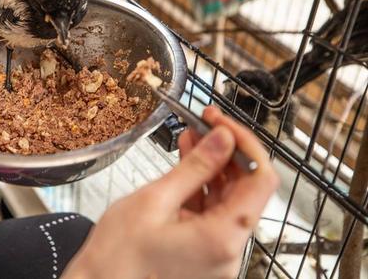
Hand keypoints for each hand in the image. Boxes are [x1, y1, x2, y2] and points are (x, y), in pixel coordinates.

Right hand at [62, 106, 278, 278]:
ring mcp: (217, 253)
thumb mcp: (155, 200)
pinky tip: (186, 160)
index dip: (246, 144)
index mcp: (223, 238)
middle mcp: (228, 250)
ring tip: (191, 134)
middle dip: (227, 151)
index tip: (222, 123)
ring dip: (212, 165)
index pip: (260, 180)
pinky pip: (211, 212)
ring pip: (227, 198)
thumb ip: (195, 167)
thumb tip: (224, 138)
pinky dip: (200, 185)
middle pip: (245, 189)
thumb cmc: (118, 256)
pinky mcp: (203, 252)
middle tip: (205, 122)